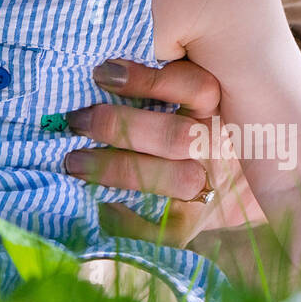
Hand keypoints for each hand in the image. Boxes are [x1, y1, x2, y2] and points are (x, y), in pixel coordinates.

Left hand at [63, 57, 250, 245]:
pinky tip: (102, 208)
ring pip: (175, 179)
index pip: (195, 87)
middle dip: (120, 127)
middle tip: (76, 120)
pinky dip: (131, 223)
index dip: (147, 80)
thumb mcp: (184, 95)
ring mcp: (209, 185)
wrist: (226, 179)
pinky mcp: (195, 222)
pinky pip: (168, 231)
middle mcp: (216, 144)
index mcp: (215, 106)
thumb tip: (99, 70)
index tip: (102, 74)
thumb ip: (157, 82)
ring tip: (73, 162)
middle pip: (176, 135)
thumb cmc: (187, 122)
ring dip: (117, 170)